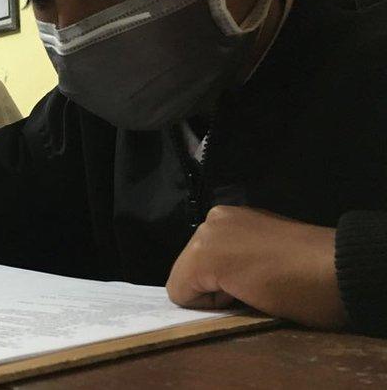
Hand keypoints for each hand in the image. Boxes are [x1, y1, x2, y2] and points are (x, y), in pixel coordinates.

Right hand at [167, 205, 346, 328]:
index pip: (178, 288)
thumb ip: (210, 299)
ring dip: (220, 269)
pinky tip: (258, 260)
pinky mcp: (247, 212)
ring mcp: (228, 215)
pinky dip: (232, 253)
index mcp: (203, 249)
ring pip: (203, 253)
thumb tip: (204, 295)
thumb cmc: (293, 294)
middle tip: (245, 293)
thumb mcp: (245, 309)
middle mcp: (208, 225)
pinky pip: (223, 239)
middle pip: (186, 267)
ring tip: (254, 277)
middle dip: (209, 284)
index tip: (235, 304)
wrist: (343, 269)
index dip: (202, 305)